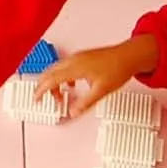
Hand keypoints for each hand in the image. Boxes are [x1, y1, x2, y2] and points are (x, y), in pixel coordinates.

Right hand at [33, 34, 158, 115]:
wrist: (130, 55)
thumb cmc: (118, 68)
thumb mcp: (102, 90)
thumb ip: (85, 103)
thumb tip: (74, 112)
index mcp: (75, 68)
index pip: (51, 79)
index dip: (41, 90)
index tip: (36, 99)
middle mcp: (74, 60)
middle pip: (49, 73)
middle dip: (44, 87)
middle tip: (43, 99)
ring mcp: (77, 57)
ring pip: (56, 69)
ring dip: (54, 82)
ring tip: (61, 96)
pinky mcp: (82, 57)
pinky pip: (64, 66)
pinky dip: (62, 77)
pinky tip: (71, 85)